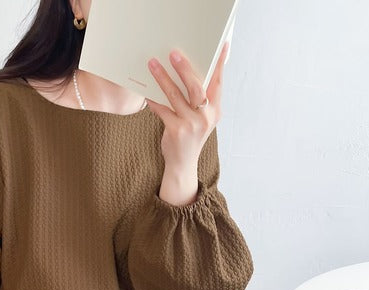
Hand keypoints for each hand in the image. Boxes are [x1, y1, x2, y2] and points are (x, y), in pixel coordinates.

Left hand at [145, 42, 228, 204]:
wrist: (183, 164)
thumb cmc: (190, 137)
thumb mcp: (201, 119)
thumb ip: (200, 100)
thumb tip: (189, 73)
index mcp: (215, 110)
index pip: (218, 82)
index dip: (219, 63)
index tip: (221, 45)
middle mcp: (206, 117)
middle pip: (196, 87)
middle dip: (185, 68)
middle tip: (174, 53)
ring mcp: (192, 125)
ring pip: (176, 96)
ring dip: (163, 78)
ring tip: (153, 65)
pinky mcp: (176, 131)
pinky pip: (163, 110)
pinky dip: (154, 100)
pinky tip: (146, 92)